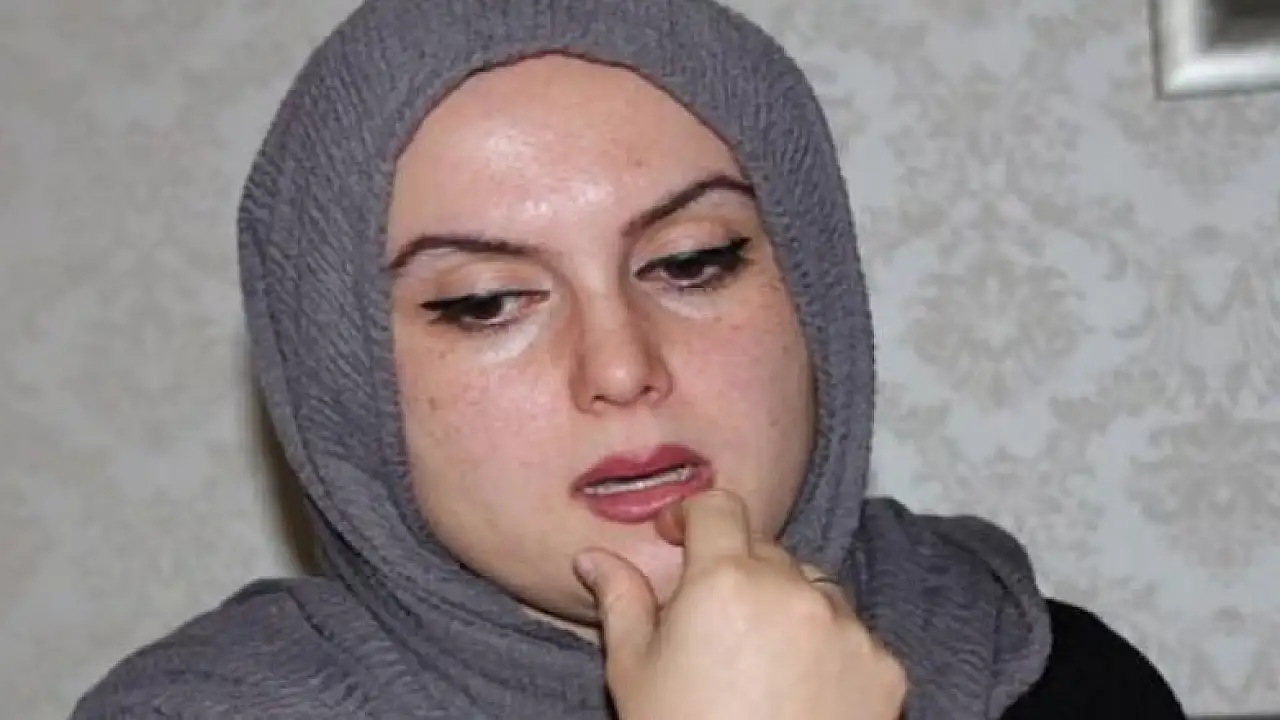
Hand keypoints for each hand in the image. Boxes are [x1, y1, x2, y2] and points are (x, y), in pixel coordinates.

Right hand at [573, 489, 905, 719]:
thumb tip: (592, 557)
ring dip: (788, 607)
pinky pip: (853, 636)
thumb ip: (620, 601)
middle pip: (765, 551)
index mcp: (724, 581)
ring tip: (761, 663)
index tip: (679, 537)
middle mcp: (793, 590)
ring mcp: (847, 628)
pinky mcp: (885, 666)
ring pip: (813, 589)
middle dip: (737, 573)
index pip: (717, 507)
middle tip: (713, 624)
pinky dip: (830, 650)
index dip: (692, 515)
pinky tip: (800, 690)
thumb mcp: (635, 672)